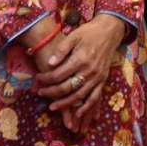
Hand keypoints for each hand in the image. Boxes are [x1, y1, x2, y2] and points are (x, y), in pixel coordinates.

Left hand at [36, 14, 125, 130]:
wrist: (109, 31)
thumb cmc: (89, 32)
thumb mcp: (74, 36)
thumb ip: (62, 50)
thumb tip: (49, 64)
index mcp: (80, 59)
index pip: (58, 75)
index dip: (45, 79)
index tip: (37, 78)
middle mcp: (89, 70)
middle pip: (66, 88)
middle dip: (51, 92)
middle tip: (40, 93)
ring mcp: (97, 77)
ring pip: (79, 96)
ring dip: (65, 104)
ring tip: (52, 107)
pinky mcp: (103, 80)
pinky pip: (95, 97)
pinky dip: (87, 108)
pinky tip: (78, 114)